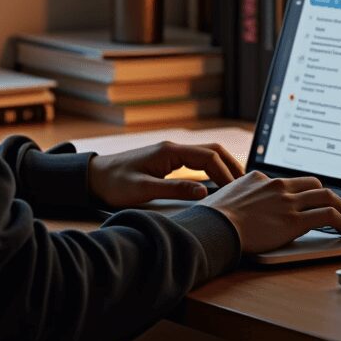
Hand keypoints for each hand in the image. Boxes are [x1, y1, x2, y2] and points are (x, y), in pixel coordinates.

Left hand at [87, 140, 244, 207]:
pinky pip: (197, 161)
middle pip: (212, 150)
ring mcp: (171, 153)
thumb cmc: (115, 183)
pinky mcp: (168, 160)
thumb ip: (174, 190)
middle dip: (232, 165)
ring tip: (238, 185)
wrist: (94, 176)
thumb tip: (205, 192)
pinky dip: (212, 169)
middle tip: (246, 185)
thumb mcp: (143, 190)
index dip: (226, 173)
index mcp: (170, 152)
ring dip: (223, 166)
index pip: (208, 157)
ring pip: (206, 154)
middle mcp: (173, 148)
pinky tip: (217, 183)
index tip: (237, 190)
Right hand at [199, 171, 340, 253]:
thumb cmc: (212, 219)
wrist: (214, 227)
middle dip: (330, 196)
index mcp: (259, 178)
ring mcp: (287, 201)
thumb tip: (236, 207)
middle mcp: (277, 186)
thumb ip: (238, 199)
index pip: (290, 182)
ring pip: (327, 197)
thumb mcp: (224, 199)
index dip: (304, 194)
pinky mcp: (295, 220)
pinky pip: (328, 216)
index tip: (311, 203)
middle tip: (340, 208)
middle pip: (314, 185)